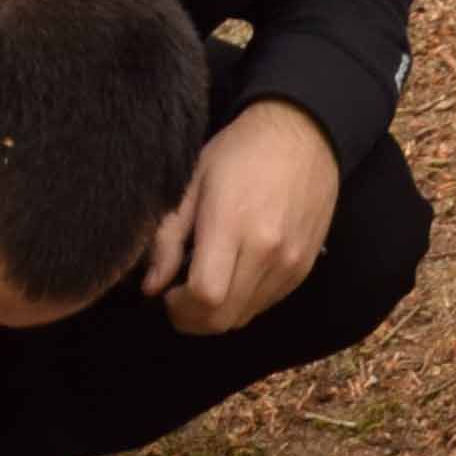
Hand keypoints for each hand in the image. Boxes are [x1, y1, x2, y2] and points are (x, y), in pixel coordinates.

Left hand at [141, 99, 342, 337]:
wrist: (304, 136)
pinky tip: (233, 274)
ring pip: (245, 318)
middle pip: (224, 319)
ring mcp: (290, 264)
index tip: (167, 293)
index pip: (205, 297)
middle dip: (193, 319)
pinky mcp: (303, 270)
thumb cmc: (240, 152)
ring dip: (218, 313)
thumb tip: (151, 286)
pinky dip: (243, 302)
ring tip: (206, 282)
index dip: (179, 308)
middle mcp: (267, 252)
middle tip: (179, 297)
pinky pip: (265, 305)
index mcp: (233, 225)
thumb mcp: (192, 183)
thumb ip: (168, 237)